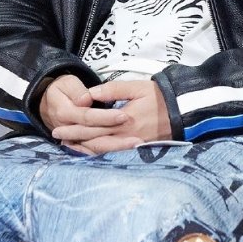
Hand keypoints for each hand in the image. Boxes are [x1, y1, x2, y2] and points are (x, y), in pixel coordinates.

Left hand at [50, 78, 171, 153]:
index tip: (58, 127)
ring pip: (104, 151)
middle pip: (95, 141)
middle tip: (57, 139)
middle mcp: (127, 136)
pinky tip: (91, 152)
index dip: (74, 128)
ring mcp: (133, 145)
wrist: (185, 110)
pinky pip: (115, 154)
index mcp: (124, 120)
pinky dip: (100, 154)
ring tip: (69, 147)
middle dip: (75, 140)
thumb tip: (89, 95)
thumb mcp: (136, 87)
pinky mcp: (139, 149)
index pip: (93, 126)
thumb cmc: (160, 96)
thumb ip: (112, 91)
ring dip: (85, 149)